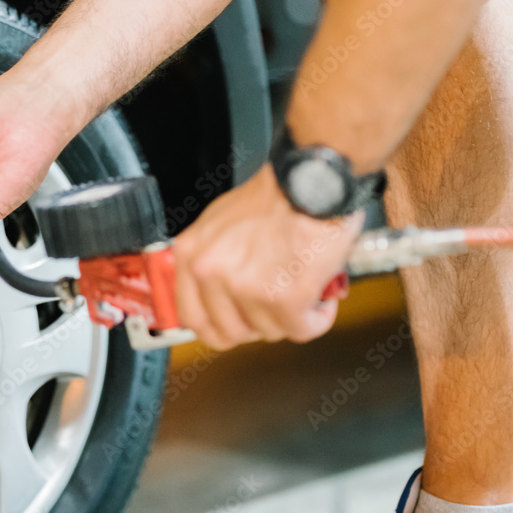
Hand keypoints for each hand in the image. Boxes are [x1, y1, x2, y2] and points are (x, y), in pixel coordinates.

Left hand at [172, 164, 362, 349]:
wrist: (311, 179)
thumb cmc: (275, 194)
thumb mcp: (219, 223)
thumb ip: (211, 259)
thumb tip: (213, 293)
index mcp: (192, 254)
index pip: (192, 317)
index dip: (218, 327)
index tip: (235, 325)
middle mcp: (212, 272)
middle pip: (229, 333)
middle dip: (256, 326)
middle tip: (274, 310)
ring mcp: (245, 288)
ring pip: (269, 332)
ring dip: (290, 318)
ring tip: (303, 290)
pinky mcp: (284, 298)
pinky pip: (302, 329)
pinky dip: (317, 319)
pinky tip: (320, 299)